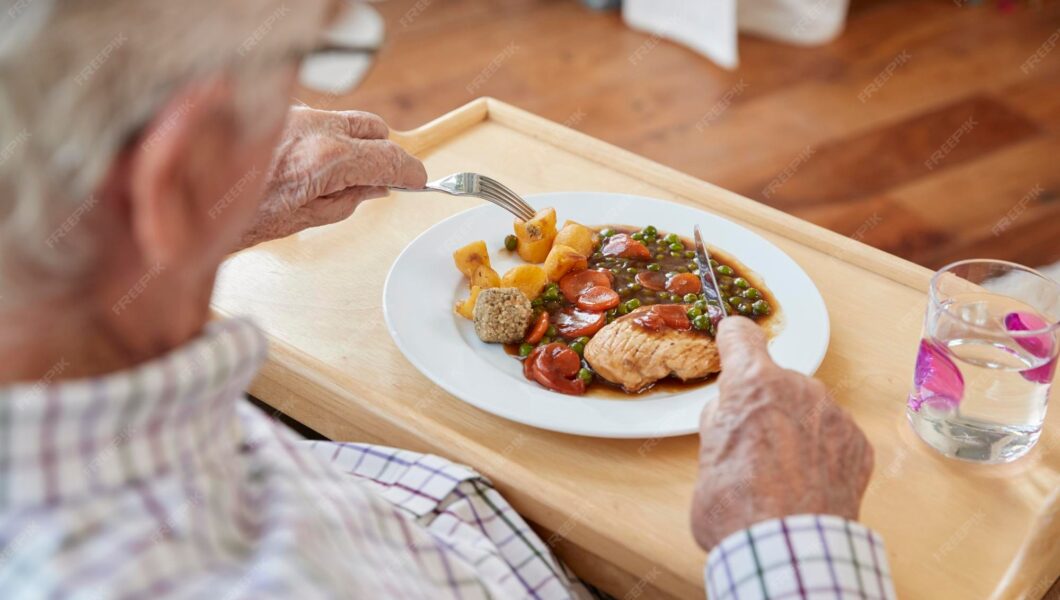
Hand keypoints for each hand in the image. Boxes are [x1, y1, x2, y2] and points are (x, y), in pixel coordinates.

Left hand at [238, 107, 426, 248]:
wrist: (191, 202)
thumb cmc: (241, 218)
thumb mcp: (307, 219)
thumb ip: (351, 199)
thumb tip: (376, 188)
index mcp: (327, 160)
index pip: (389, 157)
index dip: (409, 171)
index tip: (417, 180)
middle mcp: (314, 129)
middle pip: (375, 128)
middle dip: (384, 151)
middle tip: (381, 178)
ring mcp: (294, 116)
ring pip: (346, 120)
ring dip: (354, 143)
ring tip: (341, 174)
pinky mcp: (277, 113)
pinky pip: (316, 120)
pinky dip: (324, 138)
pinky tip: (309, 163)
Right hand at [690, 316, 873, 552]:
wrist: (787, 550)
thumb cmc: (737, 506)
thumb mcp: (706, 455)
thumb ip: (721, 420)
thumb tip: (731, 410)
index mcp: (752, 383)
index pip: (741, 336)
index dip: (733, 339)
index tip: (732, 341)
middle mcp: (798, 387)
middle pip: (777, 381)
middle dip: (765, 403)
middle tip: (751, 445)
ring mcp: (833, 414)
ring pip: (808, 407)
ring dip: (796, 427)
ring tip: (782, 472)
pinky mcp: (858, 443)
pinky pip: (834, 435)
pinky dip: (822, 452)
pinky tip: (807, 482)